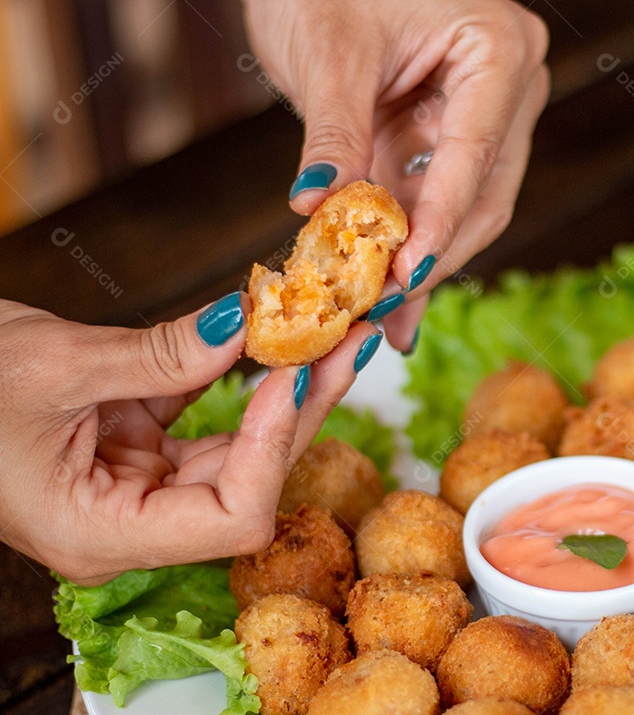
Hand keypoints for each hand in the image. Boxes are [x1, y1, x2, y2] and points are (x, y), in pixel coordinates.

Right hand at [0, 295, 378, 584]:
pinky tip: (281, 341)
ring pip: (238, 449)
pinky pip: (207, 421)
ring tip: (334, 332)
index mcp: (100, 535)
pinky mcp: (139, 451)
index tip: (293, 372)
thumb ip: (161, 355)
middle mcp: (130, 525)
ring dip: (285, 391)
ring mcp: (138, 489)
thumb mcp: (57, 366)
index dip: (274, 447)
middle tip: (350, 340)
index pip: (231, 516)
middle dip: (302, 408)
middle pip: (249, 479)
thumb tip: (250, 325)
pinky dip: (240, 380)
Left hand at [239, 0, 550, 349]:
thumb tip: (320, 208)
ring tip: (379, 313)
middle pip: (484, 194)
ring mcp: (489, 112)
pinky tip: (389, 294)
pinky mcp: (452, 134)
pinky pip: (436, 198)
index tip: (404, 273)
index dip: (439, 221)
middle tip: (382, 307)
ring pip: (466, 207)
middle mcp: (510, 85)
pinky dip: (406, 240)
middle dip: (432, 253)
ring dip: (420, 257)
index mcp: (499, 48)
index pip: (475, 153)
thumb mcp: (328, 51)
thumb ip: (335, 133)